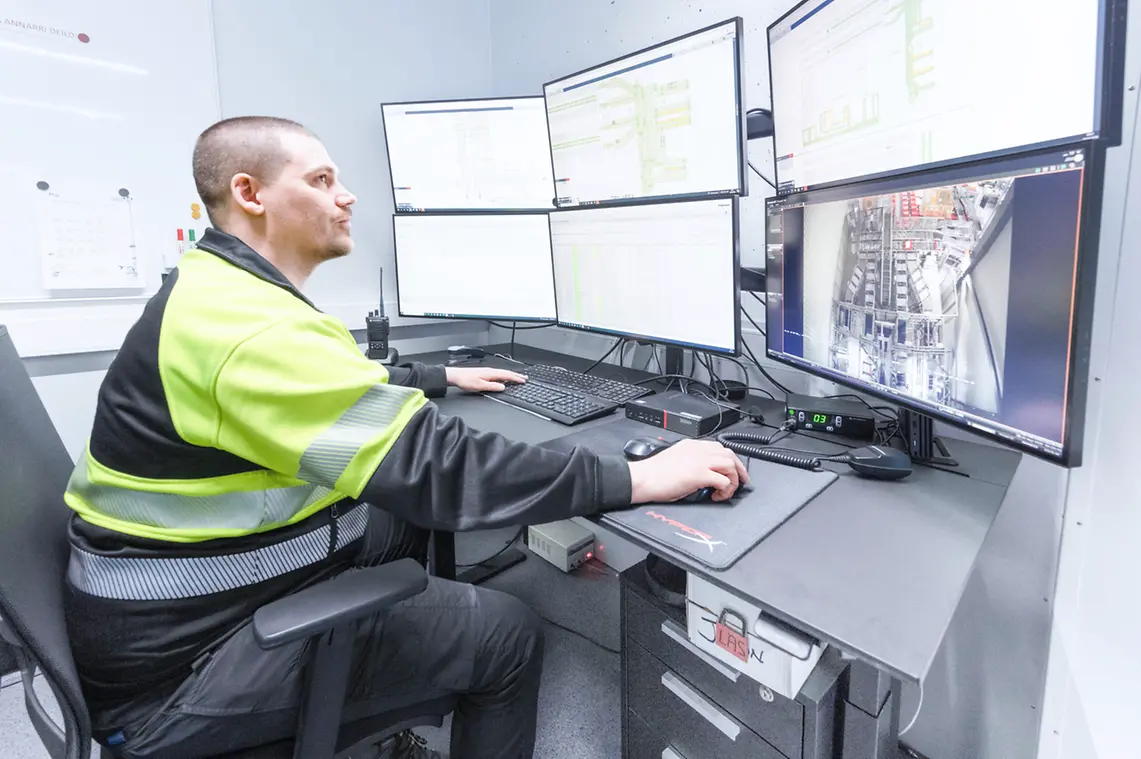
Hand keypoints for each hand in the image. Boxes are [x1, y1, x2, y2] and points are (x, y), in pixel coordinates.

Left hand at [445, 366, 527, 392]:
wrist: (456, 376)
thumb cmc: (466, 380)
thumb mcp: (480, 386)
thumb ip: (492, 386)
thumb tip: (503, 387)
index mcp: (491, 373)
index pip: (506, 375)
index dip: (516, 378)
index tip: (523, 381)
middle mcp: (490, 371)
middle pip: (506, 373)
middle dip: (516, 375)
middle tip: (525, 378)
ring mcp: (487, 371)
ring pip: (503, 373)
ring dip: (511, 375)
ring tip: (518, 377)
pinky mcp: (484, 373)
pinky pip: (498, 373)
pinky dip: (504, 375)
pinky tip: (504, 377)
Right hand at [628, 439, 748, 503]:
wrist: (642, 478)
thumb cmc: (653, 473)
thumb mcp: (675, 459)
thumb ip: (690, 461)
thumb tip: (702, 474)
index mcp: (692, 445)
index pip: (719, 448)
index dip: (730, 460)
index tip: (733, 470)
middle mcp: (698, 450)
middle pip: (729, 454)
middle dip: (739, 469)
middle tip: (742, 481)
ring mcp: (700, 461)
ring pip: (730, 465)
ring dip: (733, 480)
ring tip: (727, 491)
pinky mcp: (699, 475)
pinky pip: (723, 480)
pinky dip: (725, 490)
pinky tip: (717, 496)